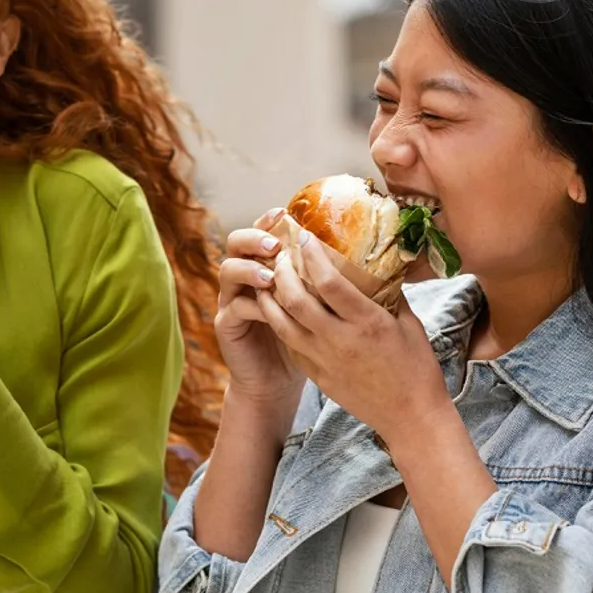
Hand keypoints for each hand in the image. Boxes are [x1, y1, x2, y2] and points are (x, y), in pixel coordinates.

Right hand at [215, 209, 305, 408]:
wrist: (277, 380)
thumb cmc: (305, 338)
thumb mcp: (317, 303)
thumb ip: (324, 279)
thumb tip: (365, 255)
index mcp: (265, 264)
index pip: (261, 232)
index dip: (268, 220)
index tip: (284, 213)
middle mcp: (244, 277)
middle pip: (235, 242)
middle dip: (254, 238)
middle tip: (274, 244)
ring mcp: (231, 299)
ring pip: (228, 270)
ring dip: (249, 269)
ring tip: (270, 275)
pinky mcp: (226, 324)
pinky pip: (234, 307)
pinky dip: (251, 305)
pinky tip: (269, 309)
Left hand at [257, 226, 451, 442]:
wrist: (410, 418)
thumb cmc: (416, 368)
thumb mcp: (410, 323)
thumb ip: (389, 293)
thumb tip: (378, 263)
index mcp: (367, 323)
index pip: (329, 282)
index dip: (311, 255)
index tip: (303, 236)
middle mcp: (340, 340)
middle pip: (295, 300)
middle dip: (282, 272)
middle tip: (281, 255)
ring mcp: (324, 361)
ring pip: (281, 324)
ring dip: (270, 297)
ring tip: (268, 279)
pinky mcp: (316, 376)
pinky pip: (289, 345)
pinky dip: (279, 324)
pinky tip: (278, 311)